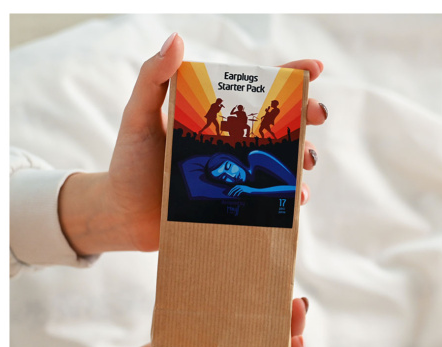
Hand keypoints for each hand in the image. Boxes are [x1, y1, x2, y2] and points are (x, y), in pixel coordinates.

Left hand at [58, 34, 325, 255]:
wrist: (124, 213)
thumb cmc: (130, 162)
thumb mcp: (137, 117)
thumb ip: (153, 79)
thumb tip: (177, 39)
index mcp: (214, 117)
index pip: (255, 90)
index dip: (288, 76)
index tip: (315, 70)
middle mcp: (230, 143)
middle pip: (279, 124)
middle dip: (306, 116)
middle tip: (316, 117)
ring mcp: (236, 173)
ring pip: (281, 161)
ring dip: (302, 157)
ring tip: (305, 161)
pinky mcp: (235, 202)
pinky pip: (269, 197)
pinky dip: (288, 196)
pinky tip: (296, 196)